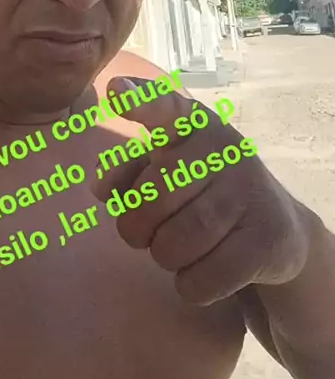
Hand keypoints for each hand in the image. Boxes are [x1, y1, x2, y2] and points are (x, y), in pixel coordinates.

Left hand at [92, 76, 310, 305]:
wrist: (277, 229)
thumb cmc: (202, 191)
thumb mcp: (166, 168)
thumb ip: (127, 170)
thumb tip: (101, 187)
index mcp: (192, 123)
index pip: (164, 108)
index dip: (139, 102)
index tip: (115, 93)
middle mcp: (223, 147)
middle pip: (152, 198)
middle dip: (137, 228)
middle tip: (148, 232)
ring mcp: (250, 189)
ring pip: (174, 245)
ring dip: (166, 257)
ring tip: (182, 247)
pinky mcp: (268, 237)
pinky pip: (202, 280)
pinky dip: (192, 285)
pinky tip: (207, 270)